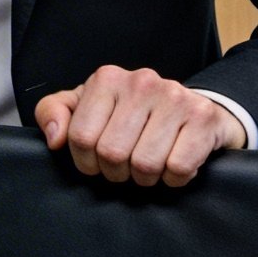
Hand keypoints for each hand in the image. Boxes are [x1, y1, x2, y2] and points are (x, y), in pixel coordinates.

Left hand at [33, 67, 245, 186]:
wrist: (196, 110)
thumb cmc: (133, 114)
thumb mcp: (87, 107)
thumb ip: (54, 113)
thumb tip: (54, 138)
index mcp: (107, 79)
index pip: (80, 137)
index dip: (86, 162)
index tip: (98, 160)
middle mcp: (141, 81)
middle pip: (111, 153)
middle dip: (116, 172)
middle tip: (126, 166)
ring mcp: (175, 97)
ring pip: (145, 164)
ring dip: (146, 177)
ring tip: (150, 164)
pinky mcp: (203, 118)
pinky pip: (178, 168)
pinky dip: (174, 177)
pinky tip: (174, 162)